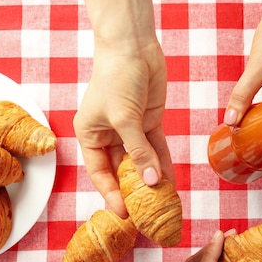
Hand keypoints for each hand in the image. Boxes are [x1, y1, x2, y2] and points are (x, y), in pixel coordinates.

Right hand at [73, 40, 173, 217]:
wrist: (134, 47)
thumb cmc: (116, 78)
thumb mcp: (124, 118)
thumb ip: (137, 151)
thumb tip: (151, 180)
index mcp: (90, 136)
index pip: (100, 174)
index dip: (112, 194)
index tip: (124, 214)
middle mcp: (108, 136)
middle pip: (122, 171)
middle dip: (135, 192)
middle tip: (148, 214)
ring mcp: (130, 131)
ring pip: (142, 162)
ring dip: (152, 180)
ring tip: (163, 203)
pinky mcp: (149, 123)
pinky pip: (156, 149)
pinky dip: (163, 164)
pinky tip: (171, 182)